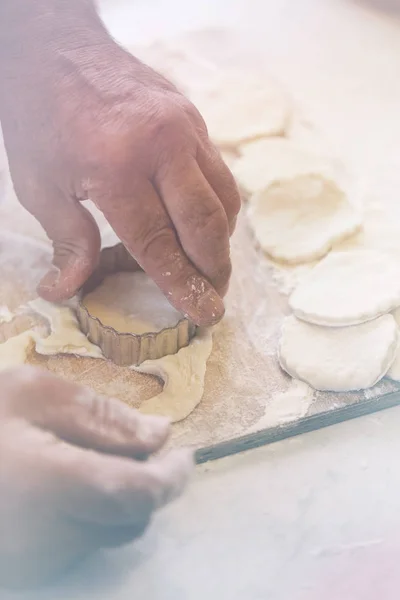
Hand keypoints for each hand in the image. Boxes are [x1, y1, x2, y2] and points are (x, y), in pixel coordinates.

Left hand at [0, 4, 239, 325]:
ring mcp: (186, 128)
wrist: (57, 48)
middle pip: (206, 225)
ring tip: (209, 266)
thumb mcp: (38, 183)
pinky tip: (202, 223)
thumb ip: (66, 240)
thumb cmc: (40, 116)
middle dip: (214, 269)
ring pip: (224, 199)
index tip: (203, 313)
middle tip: (213, 297)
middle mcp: (163, 146)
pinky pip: (219, 173)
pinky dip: (218, 207)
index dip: (182, 284)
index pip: (159, 242)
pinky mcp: (194, 119)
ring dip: (221, 240)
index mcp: (118, 165)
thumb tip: (65, 290)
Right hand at [0, 366, 192, 588]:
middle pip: (128, 521)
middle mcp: (51, 537)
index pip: (142, 496)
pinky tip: (57, 481)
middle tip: (138, 449)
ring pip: (101, 535)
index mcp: (59, 489)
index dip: (173, 477)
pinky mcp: (19, 567)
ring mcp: (32, 560)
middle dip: (144, 486)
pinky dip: (81, 514)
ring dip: (113, 500)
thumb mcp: (32, 396)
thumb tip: (159, 435)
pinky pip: (70, 544)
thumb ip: (101, 417)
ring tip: (89, 458)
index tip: (186, 455)